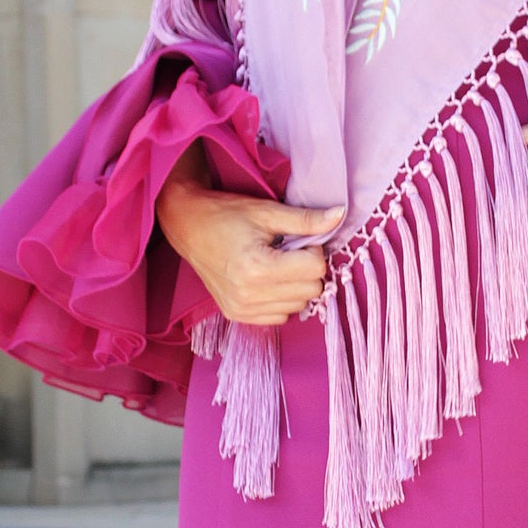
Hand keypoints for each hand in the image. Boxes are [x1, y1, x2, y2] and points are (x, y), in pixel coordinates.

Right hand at [156, 151, 344, 325]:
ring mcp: (242, 309)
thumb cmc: (226, 215)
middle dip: (307, 268)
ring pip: (299, 306)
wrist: (188, 227)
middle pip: (311, 290)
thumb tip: (340, 215)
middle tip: (288, 250)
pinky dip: (281, 299)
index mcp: (258, 267)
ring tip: (276, 264)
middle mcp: (249, 294)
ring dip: (296, 285)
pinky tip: (267, 280)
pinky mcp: (237, 315)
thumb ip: (306, 219)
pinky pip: (281, 316)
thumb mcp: (267, 211)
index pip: (315, 268)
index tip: (297, 238)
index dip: (313, 249)